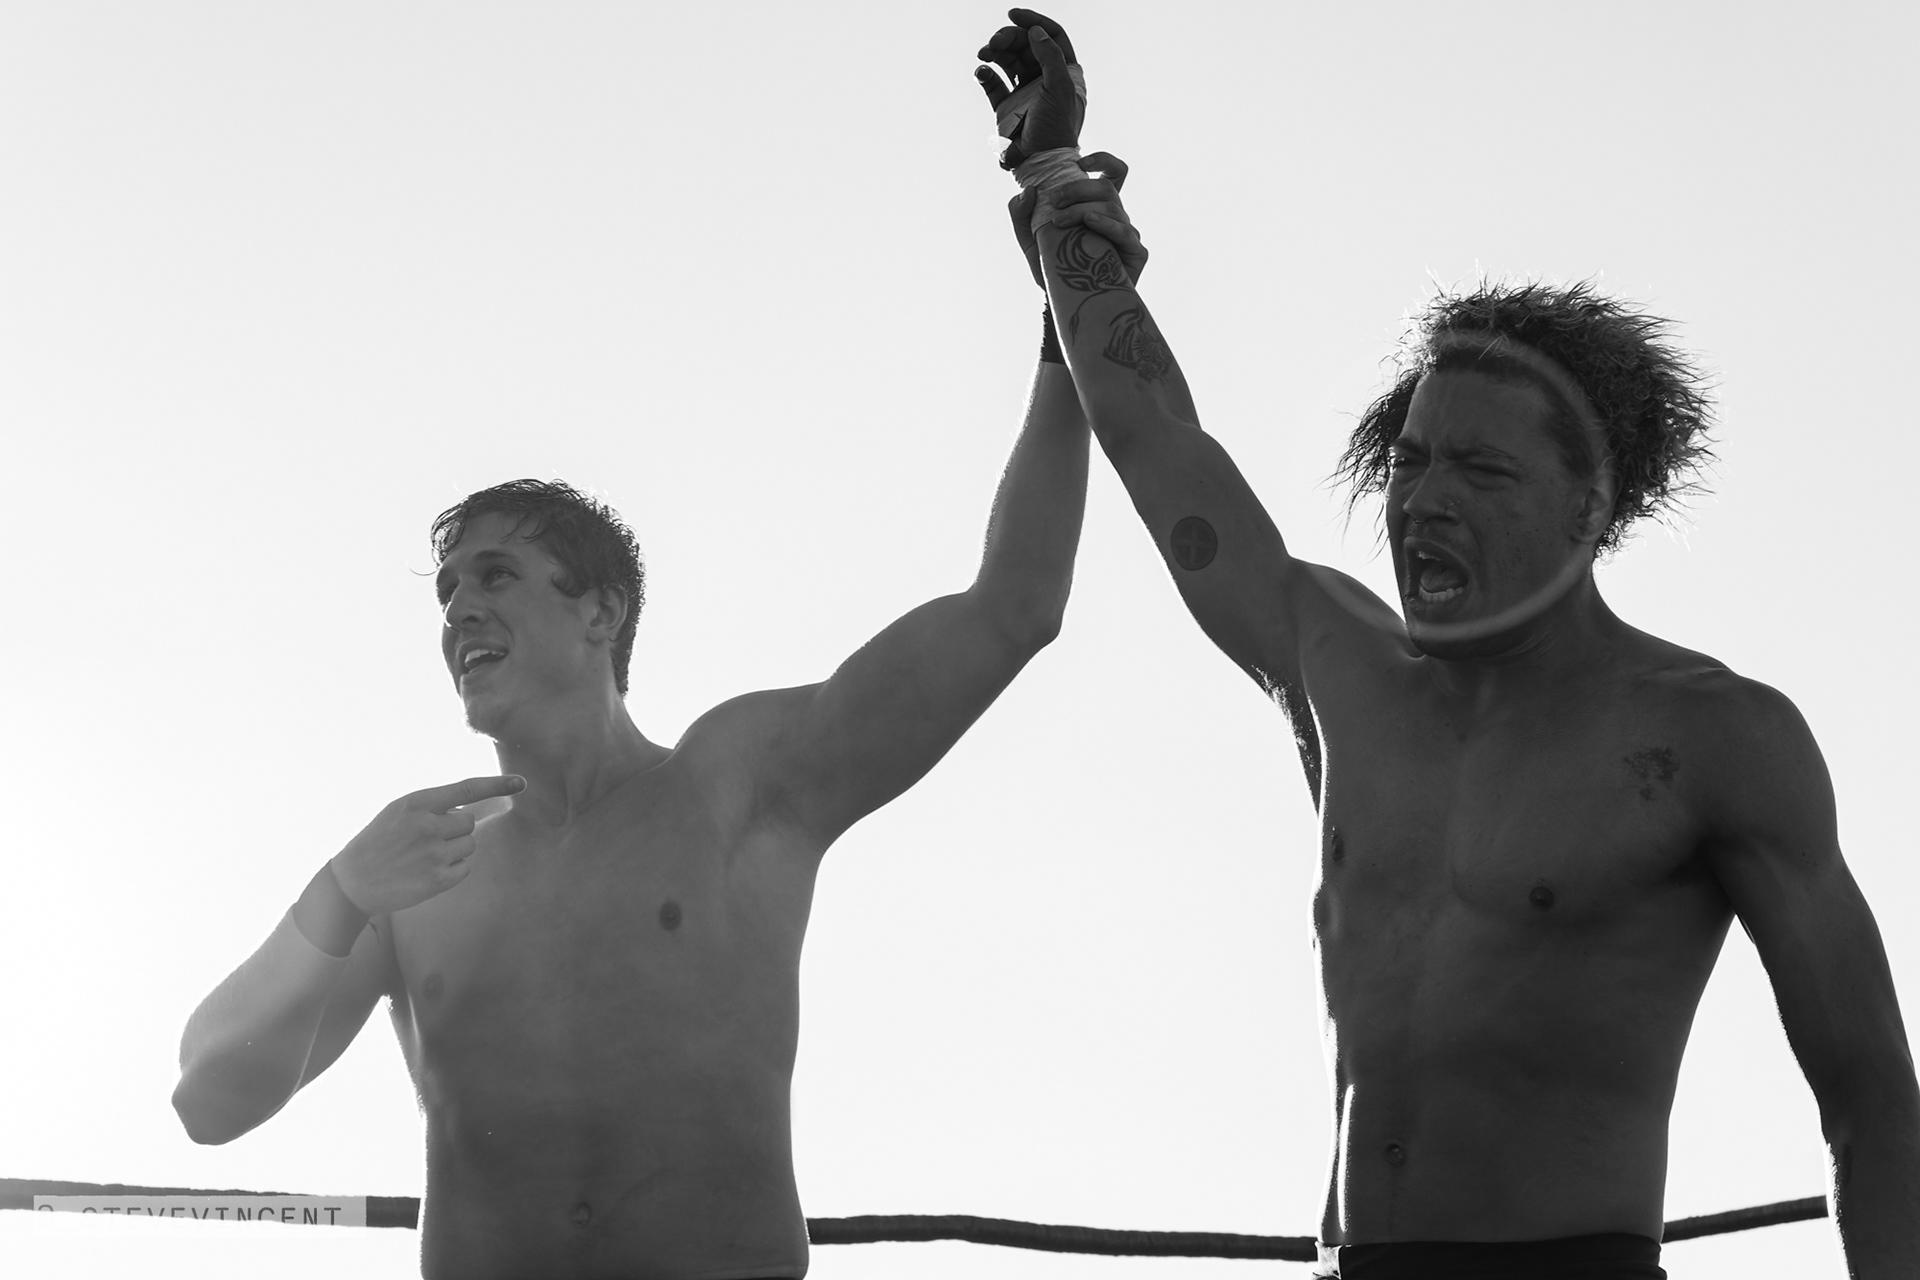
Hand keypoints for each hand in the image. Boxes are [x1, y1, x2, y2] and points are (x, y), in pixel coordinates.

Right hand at [328, 775, 523, 914]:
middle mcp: (427, 827)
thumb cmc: (380, 841)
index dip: (497, 784)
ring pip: (469, 845)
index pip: (467, 789)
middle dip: (456, 829)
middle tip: (429, 839)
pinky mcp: (437, 880)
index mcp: (416, 804)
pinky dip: (453, 869)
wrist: (353, 882)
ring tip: (423, 856)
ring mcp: (433, 854)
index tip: (521, 782)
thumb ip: (434, 805)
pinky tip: (428, 871)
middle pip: (470, 822)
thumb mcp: (400, 812)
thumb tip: (475, 807)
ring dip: (454, 849)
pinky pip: (465, 868)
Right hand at [975, 9, 1082, 167]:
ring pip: (1008, 60)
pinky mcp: (1006, 105)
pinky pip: (993, 82)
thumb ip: (1050, 56)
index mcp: (1064, 71)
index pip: (1051, 35)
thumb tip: (1034, 32)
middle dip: (1009, 37)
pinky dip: (986, 74)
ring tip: (984, 53)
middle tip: (994, 41)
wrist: (1039, 161)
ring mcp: (1025, 90)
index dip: (1034, 21)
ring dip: (995, 51)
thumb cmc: (1055, 127)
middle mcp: (1045, 77)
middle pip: (1025, 44)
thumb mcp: (1059, 88)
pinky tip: (982, 71)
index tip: (1014, 14)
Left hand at [1009, 153, 1144, 287]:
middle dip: (1078, 188)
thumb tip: (1030, 191)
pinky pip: (1126, 232)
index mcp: (1099, 206)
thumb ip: (1021, 213)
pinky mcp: (1136, 254)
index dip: (1103, 160)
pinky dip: (1107, 224)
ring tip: (1059, 221)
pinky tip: (1089, 222)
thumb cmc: (1053, 268)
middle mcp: (1116, 216)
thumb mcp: (1029, 239)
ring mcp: (1128, 234)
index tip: (1080, 162)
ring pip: (1112, 206)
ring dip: (1082, 208)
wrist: (1065, 303)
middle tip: (1053, 201)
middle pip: (1106, 187)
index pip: (1112, 173)